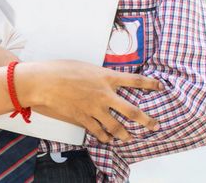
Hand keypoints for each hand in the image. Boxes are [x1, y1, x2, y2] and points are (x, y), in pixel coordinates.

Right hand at [26, 60, 162, 143]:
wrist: (45, 82)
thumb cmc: (62, 69)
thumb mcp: (85, 66)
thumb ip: (99, 75)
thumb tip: (105, 80)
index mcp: (106, 77)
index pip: (134, 80)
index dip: (150, 83)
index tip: (160, 86)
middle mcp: (104, 94)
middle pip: (132, 110)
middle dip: (146, 120)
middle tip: (155, 125)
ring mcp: (95, 108)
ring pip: (116, 126)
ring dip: (124, 134)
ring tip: (129, 137)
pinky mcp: (83, 118)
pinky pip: (98, 132)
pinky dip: (104, 137)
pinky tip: (107, 139)